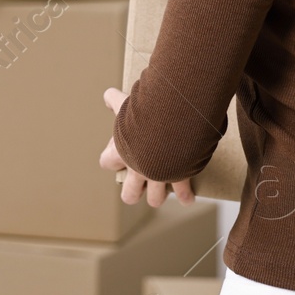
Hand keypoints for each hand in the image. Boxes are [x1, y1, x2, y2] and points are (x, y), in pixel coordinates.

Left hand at [100, 87, 194, 206]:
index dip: (111, 158)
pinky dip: (186, 195)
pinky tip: (187, 198)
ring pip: (155, 199)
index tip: (118, 151)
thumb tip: (108, 95)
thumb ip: (115, 100)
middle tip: (138, 185)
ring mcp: (158, 177)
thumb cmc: (145, 113)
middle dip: (133, 192)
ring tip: (160, 192)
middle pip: (129, 195)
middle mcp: (137, 170)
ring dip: (158, 196)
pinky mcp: (179, 176)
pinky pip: (183, 192)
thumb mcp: (125, 104)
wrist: (171, 122)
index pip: (106, 162)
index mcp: (121, 153)